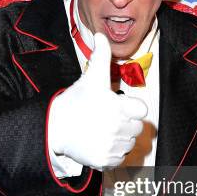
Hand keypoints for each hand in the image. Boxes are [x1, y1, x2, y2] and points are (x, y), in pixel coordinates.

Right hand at [48, 33, 147, 170]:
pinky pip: (119, 158)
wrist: (54, 127)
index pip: (142, 110)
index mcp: (119, 106)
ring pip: (129, 143)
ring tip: (101, 131)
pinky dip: (112, 153)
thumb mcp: (91, 78)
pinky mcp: (106, 160)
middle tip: (106, 119)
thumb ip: (101, 57)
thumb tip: (101, 35)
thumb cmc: (76, 101)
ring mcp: (112, 145)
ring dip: (119, 138)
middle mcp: (118, 127)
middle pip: (136, 128)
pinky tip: (99, 143)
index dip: (131, 108)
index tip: (118, 106)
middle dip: (125, 123)